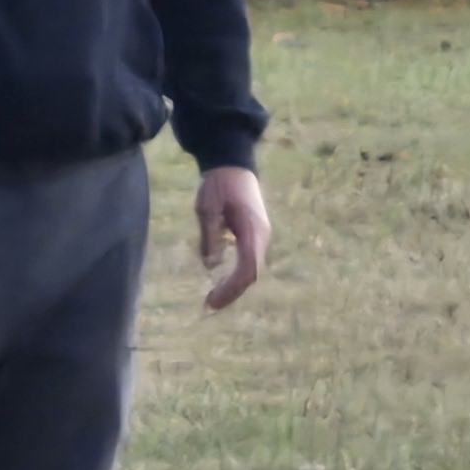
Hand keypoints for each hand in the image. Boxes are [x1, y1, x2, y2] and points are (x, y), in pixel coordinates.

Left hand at [195, 165, 270, 310]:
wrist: (233, 164)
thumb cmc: (219, 184)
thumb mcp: (207, 209)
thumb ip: (210, 237)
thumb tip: (211, 266)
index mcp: (252, 230)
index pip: (248, 270)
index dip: (231, 289)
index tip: (212, 301)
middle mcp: (261, 236)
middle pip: (251, 274)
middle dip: (232, 292)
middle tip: (209, 305)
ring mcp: (261, 235)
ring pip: (252, 269)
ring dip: (235, 285)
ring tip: (213, 297)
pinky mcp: (255, 234)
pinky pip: (249, 260)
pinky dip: (237, 274)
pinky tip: (221, 280)